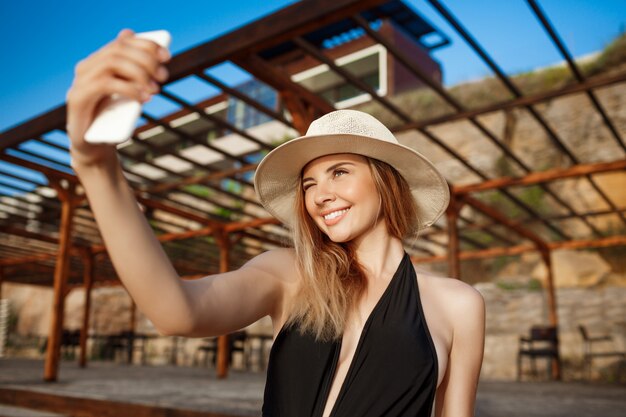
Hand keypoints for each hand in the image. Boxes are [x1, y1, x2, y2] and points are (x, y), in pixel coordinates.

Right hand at [66, 29, 170, 167]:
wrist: (95, 148)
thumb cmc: (114, 120)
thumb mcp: (131, 95)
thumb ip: (138, 77)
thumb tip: (155, 56)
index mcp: (99, 62)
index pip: (122, 42)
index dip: (146, 44)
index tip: (166, 55)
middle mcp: (87, 67)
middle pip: (119, 50)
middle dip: (146, 60)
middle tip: (163, 76)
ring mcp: (80, 81)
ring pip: (112, 62)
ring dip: (139, 72)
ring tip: (154, 89)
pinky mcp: (77, 98)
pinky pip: (104, 84)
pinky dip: (128, 88)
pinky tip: (142, 98)